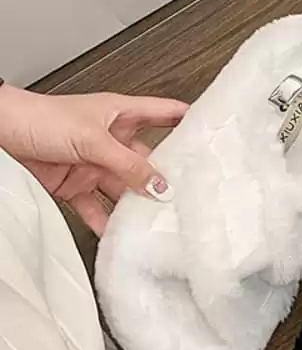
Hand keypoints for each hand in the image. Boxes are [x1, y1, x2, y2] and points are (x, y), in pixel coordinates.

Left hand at [0, 84, 187, 234]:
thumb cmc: (38, 118)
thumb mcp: (92, 138)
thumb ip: (128, 164)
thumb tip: (160, 185)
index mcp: (121, 114)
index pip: (166, 114)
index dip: (190, 121)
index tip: (216, 135)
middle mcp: (112, 140)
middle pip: (149, 161)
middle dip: (167, 179)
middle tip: (190, 197)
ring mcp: (95, 164)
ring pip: (126, 189)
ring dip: (138, 205)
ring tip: (159, 222)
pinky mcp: (76, 186)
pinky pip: (98, 208)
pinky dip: (108, 223)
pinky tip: (121, 235)